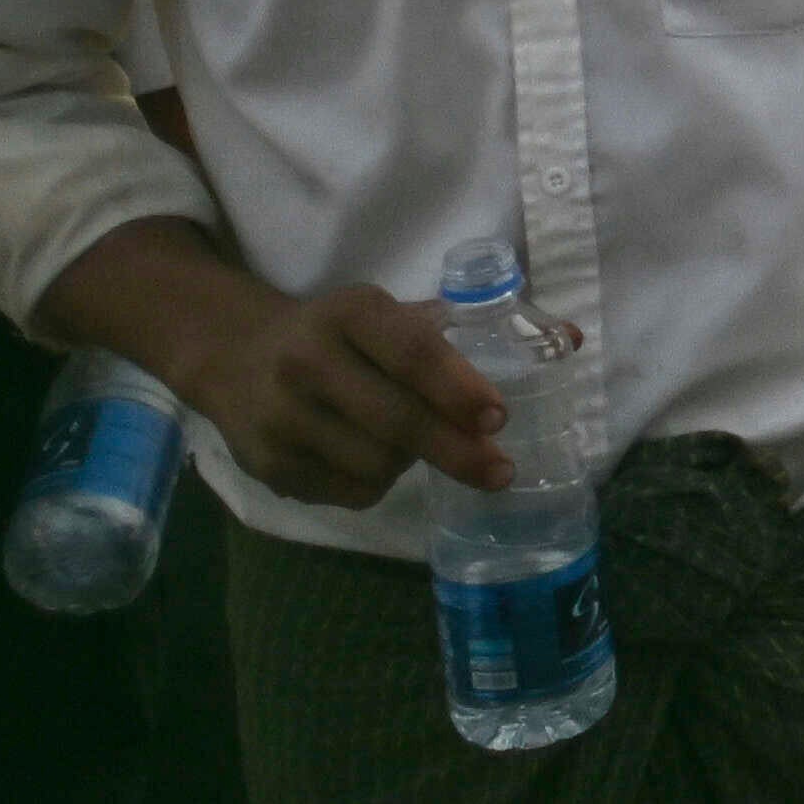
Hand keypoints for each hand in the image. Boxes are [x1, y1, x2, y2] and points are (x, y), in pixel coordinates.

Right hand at [180, 270, 504, 507]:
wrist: (233, 355)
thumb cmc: (337, 334)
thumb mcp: (388, 314)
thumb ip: (468, 328)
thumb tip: (570, 338)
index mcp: (350, 312)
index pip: (411, 352)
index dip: (458, 388)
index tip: (499, 418)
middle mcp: (307, 361)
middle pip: (396, 420)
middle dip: (456, 450)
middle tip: (500, 469)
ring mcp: (281, 418)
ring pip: (375, 463)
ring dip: (413, 463)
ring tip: (420, 444)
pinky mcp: (267, 465)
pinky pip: (348, 491)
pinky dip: (378, 483)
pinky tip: (375, 459)